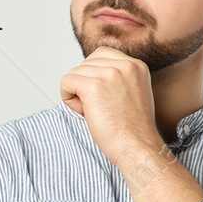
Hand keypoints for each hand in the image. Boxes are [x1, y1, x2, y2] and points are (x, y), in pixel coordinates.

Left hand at [59, 46, 162, 164]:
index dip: (93, 75)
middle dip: (85, 85)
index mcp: (136, 65)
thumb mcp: (132, 92)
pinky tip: (84, 112)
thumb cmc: (132, 129)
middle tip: (100, 107)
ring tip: (95, 111)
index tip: (102, 96)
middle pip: (85, 63)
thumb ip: (117, 77)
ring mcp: (109, 74)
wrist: (137, 147)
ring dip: (77, 94)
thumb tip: (89, 72)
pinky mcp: (93, 86)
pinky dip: (68, 99)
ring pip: (74, 73)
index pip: (100, 54)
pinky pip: (66, 82)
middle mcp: (125, 65)